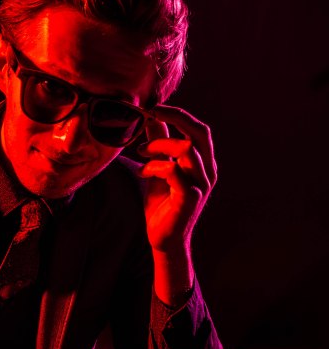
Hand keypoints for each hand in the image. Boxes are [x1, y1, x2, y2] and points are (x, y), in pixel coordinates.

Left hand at [137, 104, 216, 252]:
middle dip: (176, 117)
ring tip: (141, 154)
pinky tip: (143, 172)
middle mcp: (207, 171)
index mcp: (202, 163)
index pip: (197, 129)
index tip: (153, 108)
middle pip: (200, 133)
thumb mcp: (157, 170)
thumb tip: (151, 119)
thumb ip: (158, 145)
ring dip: (159, 145)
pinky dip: (157, 166)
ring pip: (186, 149)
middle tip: (152, 113)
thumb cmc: (161, 206)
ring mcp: (200, 185)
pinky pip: (175, 172)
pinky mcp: (189, 199)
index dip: (178, 114)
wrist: (163, 240)